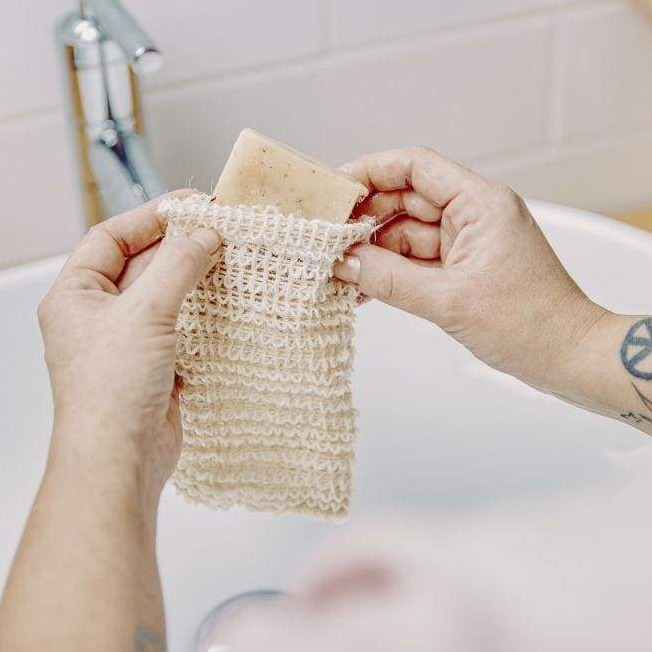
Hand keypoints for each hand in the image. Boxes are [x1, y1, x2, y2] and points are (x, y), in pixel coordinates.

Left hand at [38, 190, 221, 492]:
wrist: (122, 459)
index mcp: (76, 296)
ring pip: (165, 295)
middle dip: (178, 246)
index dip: (149, 217)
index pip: (110, 238)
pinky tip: (227, 300)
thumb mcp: (145, 312)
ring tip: (229, 258)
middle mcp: (99, 315)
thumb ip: (177, 266)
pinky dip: (203, 310)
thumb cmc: (111, 390)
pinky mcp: (157, 363)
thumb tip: (205, 234)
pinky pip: (182, 324)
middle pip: (141, 264)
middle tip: (219, 229)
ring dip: (194, 277)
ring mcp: (129, 340)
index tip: (190, 205)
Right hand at [334, 147, 606, 392]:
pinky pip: (415, 261)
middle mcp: (472, 215)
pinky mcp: (462, 269)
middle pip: (405, 200)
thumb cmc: (530, 324)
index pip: (415, 167)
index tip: (335, 189)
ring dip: (373, 252)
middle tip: (327, 241)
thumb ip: (390, 279)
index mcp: (479, 203)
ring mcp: (466, 243)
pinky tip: (363, 288)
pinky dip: (390, 272)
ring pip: (406, 234)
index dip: (370, 171)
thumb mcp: (450, 300)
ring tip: (339, 273)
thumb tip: (343, 263)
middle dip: (364, 220)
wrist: (566, 357)